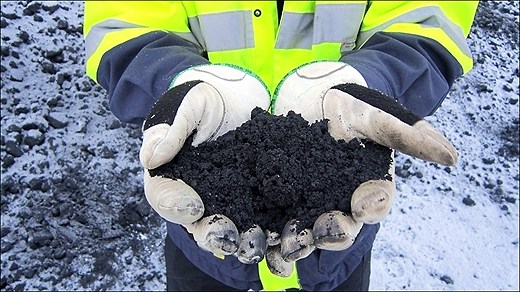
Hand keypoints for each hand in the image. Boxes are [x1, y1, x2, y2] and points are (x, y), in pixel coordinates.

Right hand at [140, 64, 270, 260]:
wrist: (238, 96)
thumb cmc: (205, 99)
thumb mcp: (187, 104)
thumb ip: (171, 127)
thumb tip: (152, 158)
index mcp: (174, 177)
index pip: (165, 196)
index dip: (175, 204)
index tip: (193, 206)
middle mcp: (200, 198)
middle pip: (199, 225)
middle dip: (214, 234)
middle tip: (229, 236)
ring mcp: (231, 204)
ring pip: (233, 232)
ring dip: (245, 243)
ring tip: (258, 244)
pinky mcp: (261, 203)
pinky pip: (265, 225)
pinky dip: (275, 238)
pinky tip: (287, 244)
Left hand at [271, 61, 457, 261]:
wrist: (314, 94)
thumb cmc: (354, 106)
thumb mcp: (380, 114)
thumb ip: (410, 135)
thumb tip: (452, 157)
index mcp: (364, 189)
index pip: (372, 205)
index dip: (369, 207)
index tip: (361, 203)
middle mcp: (335, 202)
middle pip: (333, 228)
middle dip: (324, 235)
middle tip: (312, 236)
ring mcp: (303, 202)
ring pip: (299, 231)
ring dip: (290, 244)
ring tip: (278, 247)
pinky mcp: (272, 196)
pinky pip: (266, 217)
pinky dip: (258, 229)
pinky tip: (247, 233)